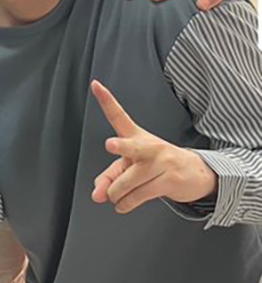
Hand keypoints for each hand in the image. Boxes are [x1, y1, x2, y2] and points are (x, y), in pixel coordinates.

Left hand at [89, 80, 216, 213]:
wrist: (195, 173)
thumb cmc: (155, 164)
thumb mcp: (131, 164)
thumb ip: (109, 177)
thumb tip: (97, 195)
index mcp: (136, 136)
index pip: (118, 115)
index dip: (106, 100)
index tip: (95, 85)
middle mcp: (148, 147)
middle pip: (132, 147)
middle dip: (121, 146)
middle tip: (111, 144)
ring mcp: (161, 163)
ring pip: (126, 183)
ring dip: (115, 195)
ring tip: (115, 197)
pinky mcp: (169, 181)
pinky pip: (138, 196)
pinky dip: (125, 204)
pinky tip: (122, 205)